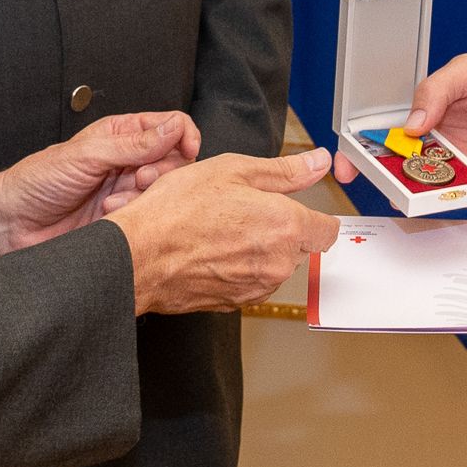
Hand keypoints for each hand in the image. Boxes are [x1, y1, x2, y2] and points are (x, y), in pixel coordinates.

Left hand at [0, 111, 202, 258]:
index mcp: (121, 134)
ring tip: (111, 202)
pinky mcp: (123, 220)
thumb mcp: (87, 154)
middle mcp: (128, 161)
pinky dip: (133, 217)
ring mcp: (126, 191)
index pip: (171, 125)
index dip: (184, 136)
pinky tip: (108, 215)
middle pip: (175, 161)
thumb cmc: (37, 181)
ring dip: (142, 197)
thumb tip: (174, 128)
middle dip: (163, 171)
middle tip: (139, 179)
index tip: (186, 151)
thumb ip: (133, 143)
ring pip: (162, 192)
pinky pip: (147, 217)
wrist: (11, 224)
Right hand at [107, 149, 340, 315]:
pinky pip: (248, 282)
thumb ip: (284, 170)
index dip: (315, 215)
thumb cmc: (176, 212)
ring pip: (272, 265)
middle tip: (242, 210)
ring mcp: (256, 287)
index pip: (328, 229)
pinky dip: (236, 268)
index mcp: (285, 226)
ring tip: (219, 229)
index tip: (300, 208)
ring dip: (256, 249)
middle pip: (298, 246)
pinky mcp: (234, 303)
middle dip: (279, 229)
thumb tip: (317, 163)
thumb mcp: (231, 170)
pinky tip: (209, 250)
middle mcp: (277, 263)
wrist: (138, 256)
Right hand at [330, 53, 466, 192]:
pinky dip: (432, 202)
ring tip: (395, 186)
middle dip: (370, 169)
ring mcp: (449, 166)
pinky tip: (425, 199)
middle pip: (390, 159)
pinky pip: (445, 199)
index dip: (359, 141)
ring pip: (413, 182)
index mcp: (423, 111)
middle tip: (360, 174)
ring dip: (400, 187)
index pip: (382, 126)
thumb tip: (411, 121)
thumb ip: (437, 89)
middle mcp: (430, 141)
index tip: (345, 153)